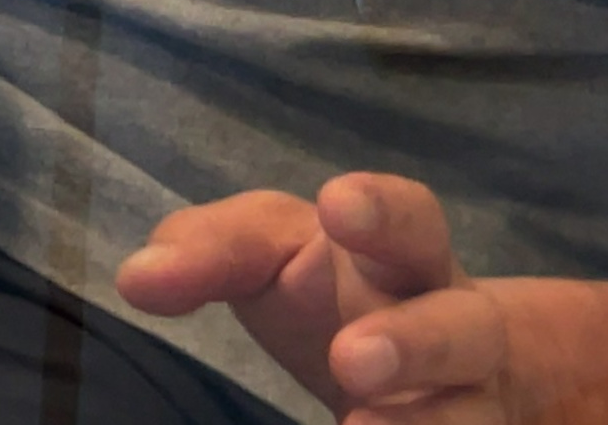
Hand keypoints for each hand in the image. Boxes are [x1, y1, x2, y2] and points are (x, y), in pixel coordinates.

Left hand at [119, 174, 530, 424]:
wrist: (429, 366)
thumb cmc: (328, 291)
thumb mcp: (270, 252)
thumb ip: (209, 249)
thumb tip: (136, 278)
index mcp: (403, 255)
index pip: (410, 217)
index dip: (382, 209)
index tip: (336, 204)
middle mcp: (453, 324)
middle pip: (463, 323)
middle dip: (416, 339)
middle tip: (349, 358)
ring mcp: (470, 400)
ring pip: (471, 411)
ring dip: (423, 423)